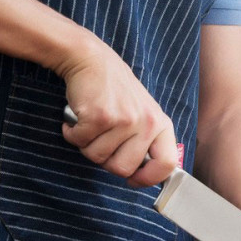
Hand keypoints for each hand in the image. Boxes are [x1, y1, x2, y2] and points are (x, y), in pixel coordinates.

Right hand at [58, 39, 177, 187]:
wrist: (92, 59)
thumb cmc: (115, 91)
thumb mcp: (142, 112)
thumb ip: (145, 140)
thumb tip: (143, 176)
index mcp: (161, 123)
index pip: (167, 164)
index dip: (149, 179)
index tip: (133, 181)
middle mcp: (147, 122)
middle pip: (123, 169)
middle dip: (105, 160)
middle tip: (102, 140)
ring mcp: (124, 120)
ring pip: (97, 157)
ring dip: (86, 144)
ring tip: (92, 123)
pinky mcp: (100, 117)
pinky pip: (79, 142)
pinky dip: (72, 133)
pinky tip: (79, 116)